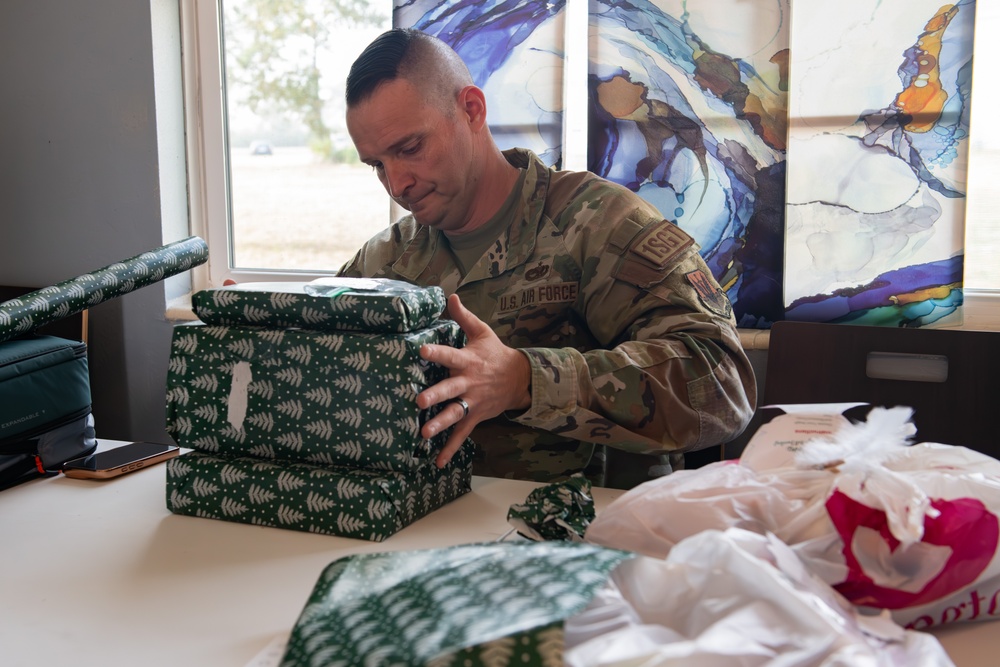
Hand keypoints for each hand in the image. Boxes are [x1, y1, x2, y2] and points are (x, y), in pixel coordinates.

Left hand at [417, 293, 530, 467]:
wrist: (520, 379)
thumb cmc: (495, 353)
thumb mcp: (482, 332)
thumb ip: (463, 317)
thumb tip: (449, 296)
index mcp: (468, 361)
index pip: (450, 354)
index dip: (436, 353)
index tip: (421, 350)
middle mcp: (469, 383)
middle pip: (450, 389)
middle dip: (435, 396)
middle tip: (419, 401)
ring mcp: (472, 402)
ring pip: (454, 414)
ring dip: (440, 424)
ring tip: (423, 433)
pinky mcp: (475, 416)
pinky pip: (461, 434)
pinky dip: (450, 449)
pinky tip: (437, 462)